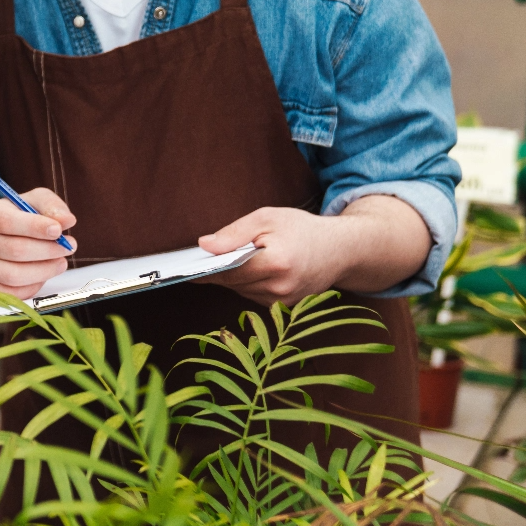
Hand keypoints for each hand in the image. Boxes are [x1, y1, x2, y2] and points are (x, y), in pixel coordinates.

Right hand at [0, 189, 76, 299]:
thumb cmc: (20, 215)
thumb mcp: (36, 201)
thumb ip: (52, 207)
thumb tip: (67, 220)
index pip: (6, 222)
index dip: (35, 227)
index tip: (58, 230)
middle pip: (13, 250)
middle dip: (47, 250)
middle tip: (69, 246)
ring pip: (13, 276)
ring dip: (44, 270)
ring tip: (61, 261)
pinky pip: (12, 293)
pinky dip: (34, 286)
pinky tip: (45, 272)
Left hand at [199, 195, 432, 304]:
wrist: (341, 250)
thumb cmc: (303, 229)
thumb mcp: (268, 218)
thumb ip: (235, 233)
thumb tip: (204, 245)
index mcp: (277, 263)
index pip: (230, 269)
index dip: (206, 268)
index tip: (184, 267)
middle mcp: (280, 288)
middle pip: (233, 282)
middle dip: (216, 271)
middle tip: (196, 261)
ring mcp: (283, 302)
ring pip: (241, 291)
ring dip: (231, 278)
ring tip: (223, 262)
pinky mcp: (284, 308)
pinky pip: (253, 296)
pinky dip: (246, 283)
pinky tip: (247, 269)